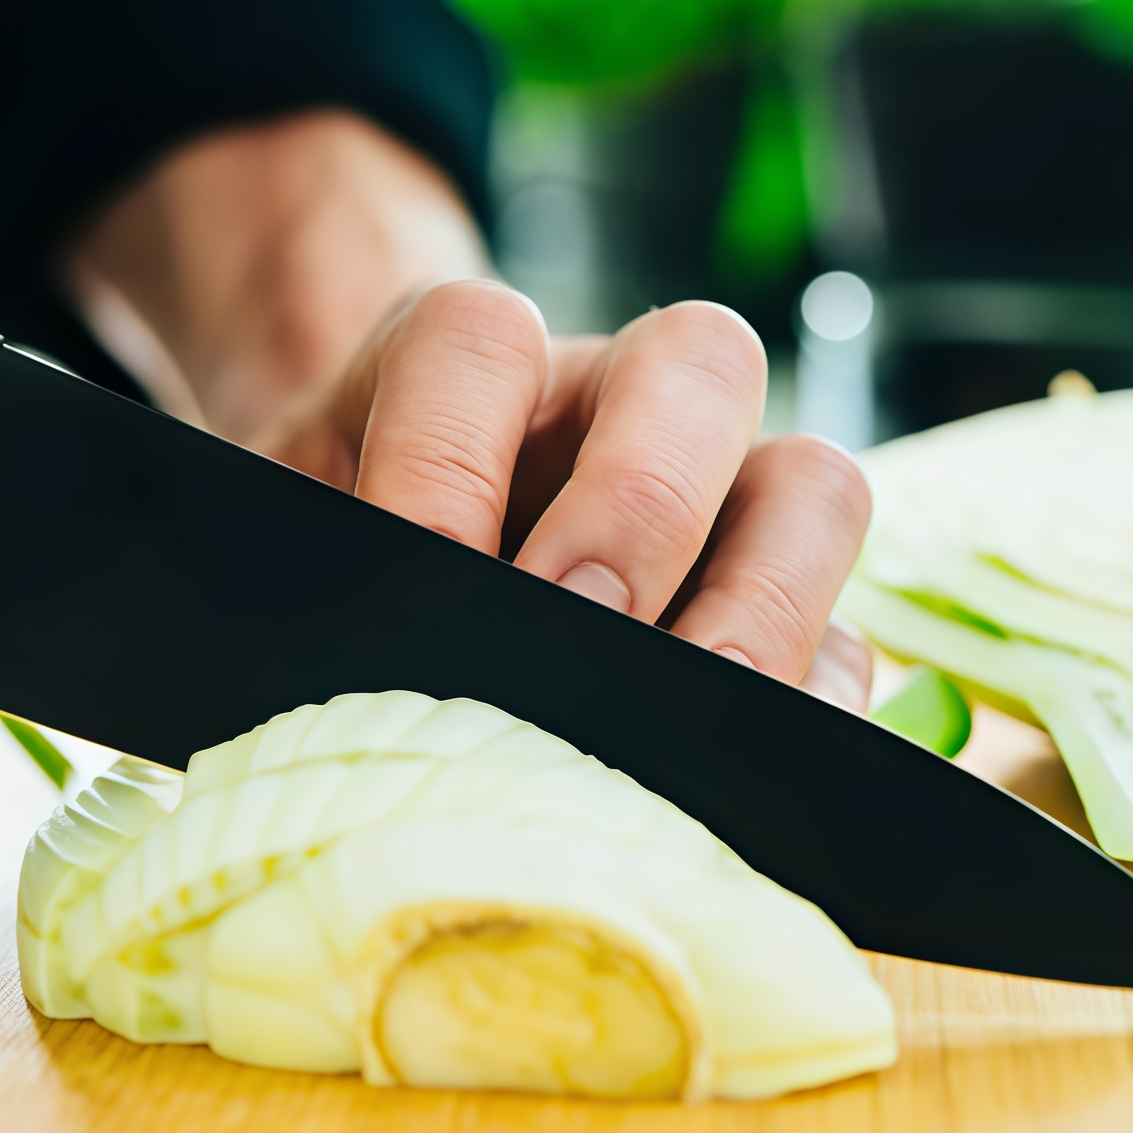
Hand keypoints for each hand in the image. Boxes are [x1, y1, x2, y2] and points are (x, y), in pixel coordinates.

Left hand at [67, 112, 873, 704]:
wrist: (372, 587)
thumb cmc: (324, 560)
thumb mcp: (283, 545)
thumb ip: (309, 580)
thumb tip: (334, 705)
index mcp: (467, 361)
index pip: (477, 336)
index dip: (443, 454)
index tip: (412, 571)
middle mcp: (617, 399)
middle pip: (698, 362)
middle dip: (643, 500)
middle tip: (581, 633)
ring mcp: (722, 501)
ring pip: (814, 483)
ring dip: (765, 605)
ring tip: (692, 727)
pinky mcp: (782, 622)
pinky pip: (848, 646)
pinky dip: (816, 716)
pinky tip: (748, 795)